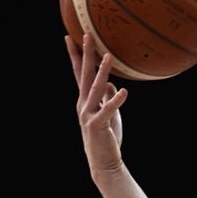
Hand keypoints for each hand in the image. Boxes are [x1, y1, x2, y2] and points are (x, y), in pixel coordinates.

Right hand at [65, 32, 126, 171]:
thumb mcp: (109, 113)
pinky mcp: (98, 125)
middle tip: (86, 34)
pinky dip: (115, 101)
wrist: (103, 162)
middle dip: (85, 54)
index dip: (76, 55)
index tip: (71, 36)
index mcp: (85, 100)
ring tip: (109, 56)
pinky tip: (125, 92)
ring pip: (96, 89)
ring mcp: (89, 115)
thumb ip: (108, 97)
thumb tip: (113, 84)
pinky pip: (108, 110)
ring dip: (102, 72)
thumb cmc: (106, 137)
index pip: (79, 73)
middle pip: (84, 75)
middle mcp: (83, 104)